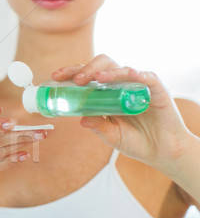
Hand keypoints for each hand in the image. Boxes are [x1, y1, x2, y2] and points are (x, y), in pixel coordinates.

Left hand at [52, 54, 190, 170]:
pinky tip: (129, 75)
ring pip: (121, 68)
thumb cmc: (135, 141)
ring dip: (107, 71)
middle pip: (102, 65)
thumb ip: (98, 126)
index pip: (87, 76)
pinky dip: (136, 74)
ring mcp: (138, 85)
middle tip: (76, 80)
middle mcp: (120, 85)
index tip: (55, 77)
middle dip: (86, 69)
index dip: (71, 73)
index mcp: (106, 93)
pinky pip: (147, 77)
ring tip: (96, 78)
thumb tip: (81, 119)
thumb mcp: (111, 135)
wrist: (161, 151)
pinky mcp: (156, 90)